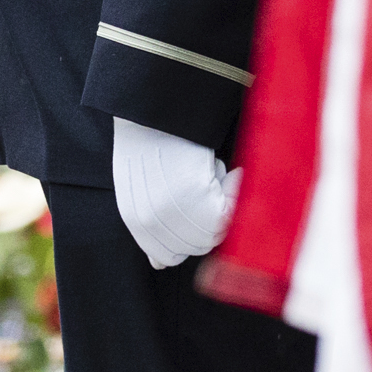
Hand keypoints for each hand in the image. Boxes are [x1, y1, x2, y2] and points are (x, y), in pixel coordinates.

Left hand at [111, 116, 239, 270]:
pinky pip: (230, 211)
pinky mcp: (196, 197)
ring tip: (212, 171)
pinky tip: (231, 171)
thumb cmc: (151, 138)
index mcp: (135, 222)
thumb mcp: (141, 189)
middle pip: (196, 246)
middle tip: (209, 181)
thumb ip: (151, 229)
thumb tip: (160, 265)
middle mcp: (151, 224)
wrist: (154, 106)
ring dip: (222, 201)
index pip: (169, 256)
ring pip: (215, 232)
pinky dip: (236, 189)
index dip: (191, 234)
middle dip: (208, 218)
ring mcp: (173, 212)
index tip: (204, 206)